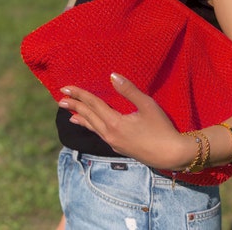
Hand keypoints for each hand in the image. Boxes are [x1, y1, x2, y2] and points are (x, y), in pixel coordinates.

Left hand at [58, 73, 187, 168]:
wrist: (170, 155)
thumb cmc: (161, 128)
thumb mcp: (147, 105)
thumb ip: (128, 90)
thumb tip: (112, 76)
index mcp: (114, 122)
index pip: (92, 104)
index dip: (79, 94)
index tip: (64, 88)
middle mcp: (109, 134)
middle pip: (88, 116)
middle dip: (74, 106)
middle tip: (60, 99)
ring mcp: (113, 143)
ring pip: (92, 127)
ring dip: (80, 118)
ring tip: (69, 114)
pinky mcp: (118, 148)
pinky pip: (99, 134)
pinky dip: (90, 127)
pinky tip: (90, 127)